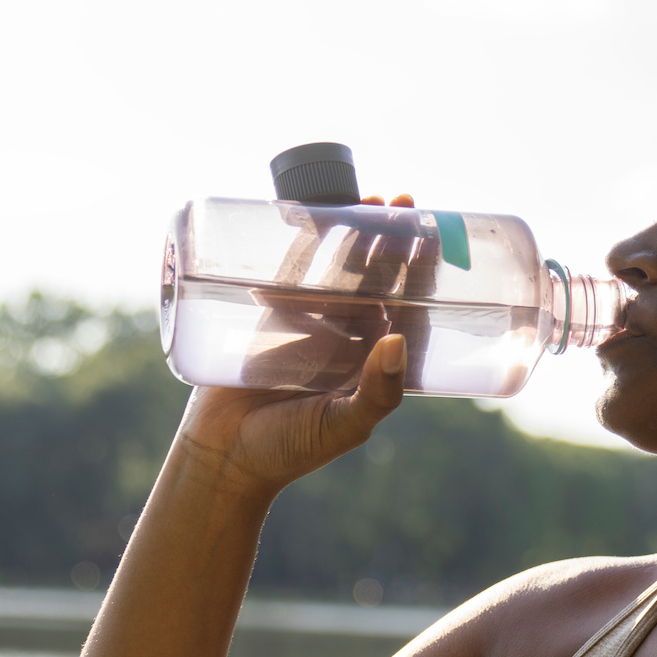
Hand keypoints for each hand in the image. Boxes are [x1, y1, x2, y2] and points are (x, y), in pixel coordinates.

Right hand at [174, 192, 413, 499]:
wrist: (224, 456)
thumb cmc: (290, 449)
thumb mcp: (343, 425)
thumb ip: (376, 393)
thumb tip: (397, 340)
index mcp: (373, 358)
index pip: (407, 306)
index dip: (421, 271)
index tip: (432, 235)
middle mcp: (345, 335)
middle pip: (372, 276)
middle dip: (387, 240)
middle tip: (398, 203)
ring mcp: (307, 321)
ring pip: (333, 267)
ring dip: (347, 232)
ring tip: (361, 200)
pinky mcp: (267, 314)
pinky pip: (286, 271)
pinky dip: (296, 243)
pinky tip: (306, 213)